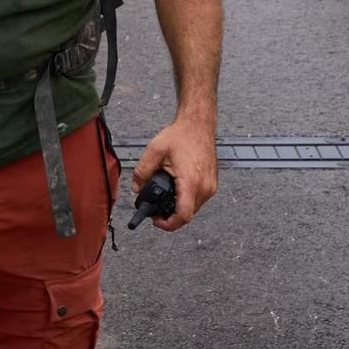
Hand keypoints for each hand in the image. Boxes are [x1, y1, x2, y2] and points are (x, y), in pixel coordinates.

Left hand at [131, 115, 216, 231]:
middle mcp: (204, 187)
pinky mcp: (212, 183)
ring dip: (178, 207)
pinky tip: (176, 190)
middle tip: (155, 208)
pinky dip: (186, 199)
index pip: (183, 215)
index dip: (168, 224)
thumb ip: (142, 171)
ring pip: (193, 208)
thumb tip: (136, 188)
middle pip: (187, 215)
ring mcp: (210, 186)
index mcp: (191, 181)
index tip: (156, 220)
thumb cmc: (182, 134)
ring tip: (165, 197)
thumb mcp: (155, 150)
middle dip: (169, 215)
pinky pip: (198, 200)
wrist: (198, 124)